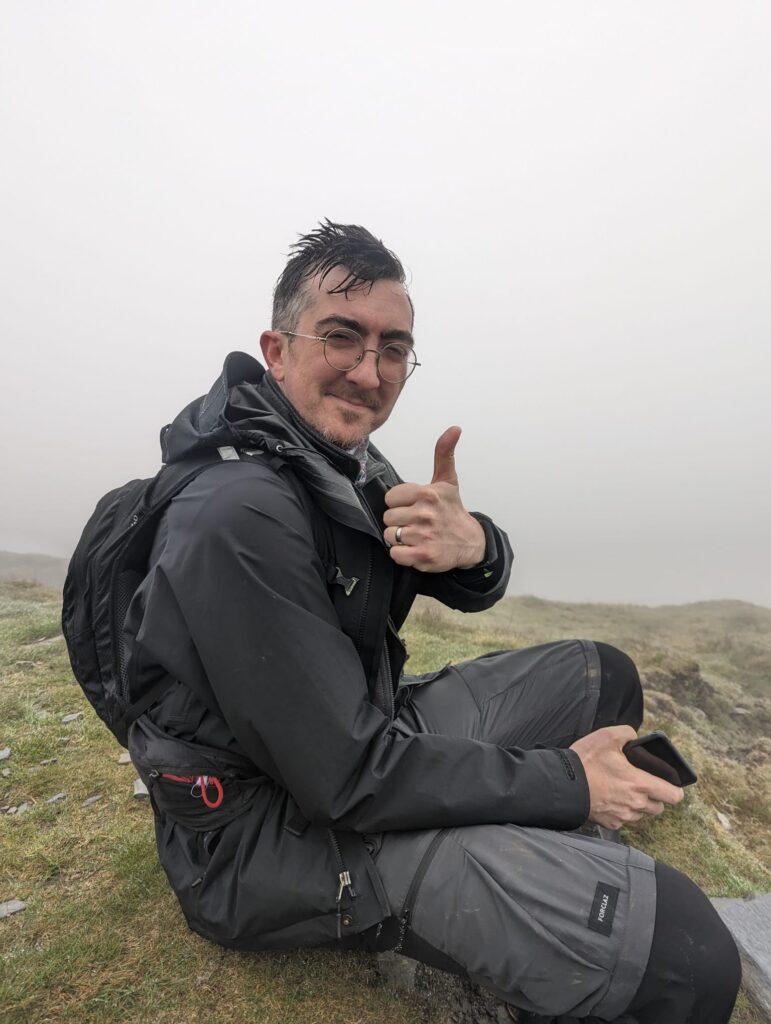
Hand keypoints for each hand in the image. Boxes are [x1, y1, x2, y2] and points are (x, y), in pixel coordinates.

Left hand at [383, 426, 486, 572]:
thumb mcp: (447, 480)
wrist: (469, 542)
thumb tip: (454, 428)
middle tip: (415, 522)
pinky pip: (395, 554)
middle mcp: (425, 514)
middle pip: (388, 517)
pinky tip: (414, 548)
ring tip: (415, 535)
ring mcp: (424, 536)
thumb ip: (444, 453)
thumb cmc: (452, 510)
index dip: (399, 503)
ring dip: (399, 538)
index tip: (413, 506)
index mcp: (427, 493)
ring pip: (389, 535)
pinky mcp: (423, 556)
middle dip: (398, 521)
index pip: (390, 498)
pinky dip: (402, 554)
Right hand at [570, 726, 684, 830]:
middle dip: (654, 797)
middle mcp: (636, 804)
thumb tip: (636, 739)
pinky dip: (620, 811)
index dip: (675, 789)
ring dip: (637, 805)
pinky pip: (623, 820)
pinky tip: (608, 798)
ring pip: (641, 814)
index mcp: (641, 784)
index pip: (674, 796)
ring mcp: (623, 817)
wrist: (562, 784)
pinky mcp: (610, 824)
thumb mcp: (607, 736)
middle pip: (659, 807)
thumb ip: (628, 734)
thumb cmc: (585, 761)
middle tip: (640, 783)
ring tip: (621, 789)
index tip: (670, 784)